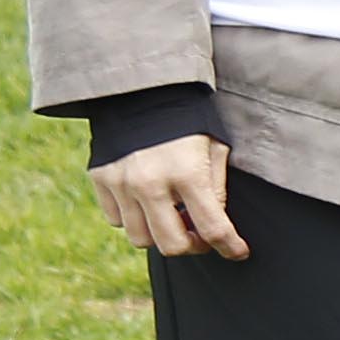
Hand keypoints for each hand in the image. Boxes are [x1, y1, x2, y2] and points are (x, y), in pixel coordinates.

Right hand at [94, 133, 250, 260]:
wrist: (142, 87)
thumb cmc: (189, 118)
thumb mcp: (215, 147)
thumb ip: (216, 188)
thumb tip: (213, 224)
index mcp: (187, 173)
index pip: (213, 228)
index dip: (230, 247)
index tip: (238, 252)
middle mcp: (151, 183)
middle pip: (172, 245)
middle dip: (191, 246)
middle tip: (200, 236)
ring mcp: (122, 183)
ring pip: (141, 238)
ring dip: (160, 234)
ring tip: (172, 215)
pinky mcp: (101, 179)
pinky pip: (116, 220)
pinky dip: (133, 218)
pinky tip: (146, 201)